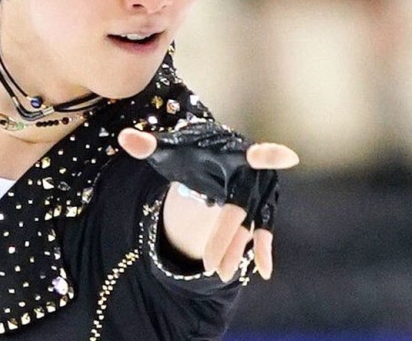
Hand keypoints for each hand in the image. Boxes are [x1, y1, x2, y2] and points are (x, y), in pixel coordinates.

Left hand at [118, 122, 297, 281]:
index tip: (288, 157)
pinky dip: (264, 250)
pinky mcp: (262, 209)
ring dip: (237, 250)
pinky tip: (262, 272)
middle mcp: (252, 174)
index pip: (253, 154)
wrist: (213, 156)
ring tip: (220, 274)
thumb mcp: (170, 150)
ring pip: (250, 226)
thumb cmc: (192, 152)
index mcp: (234, 154)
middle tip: (210, 266)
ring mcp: (259, 194)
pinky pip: (265, 231)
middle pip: (240, 208)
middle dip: (226, 237)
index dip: (269, 155)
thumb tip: (123, 137)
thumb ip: (148, 144)